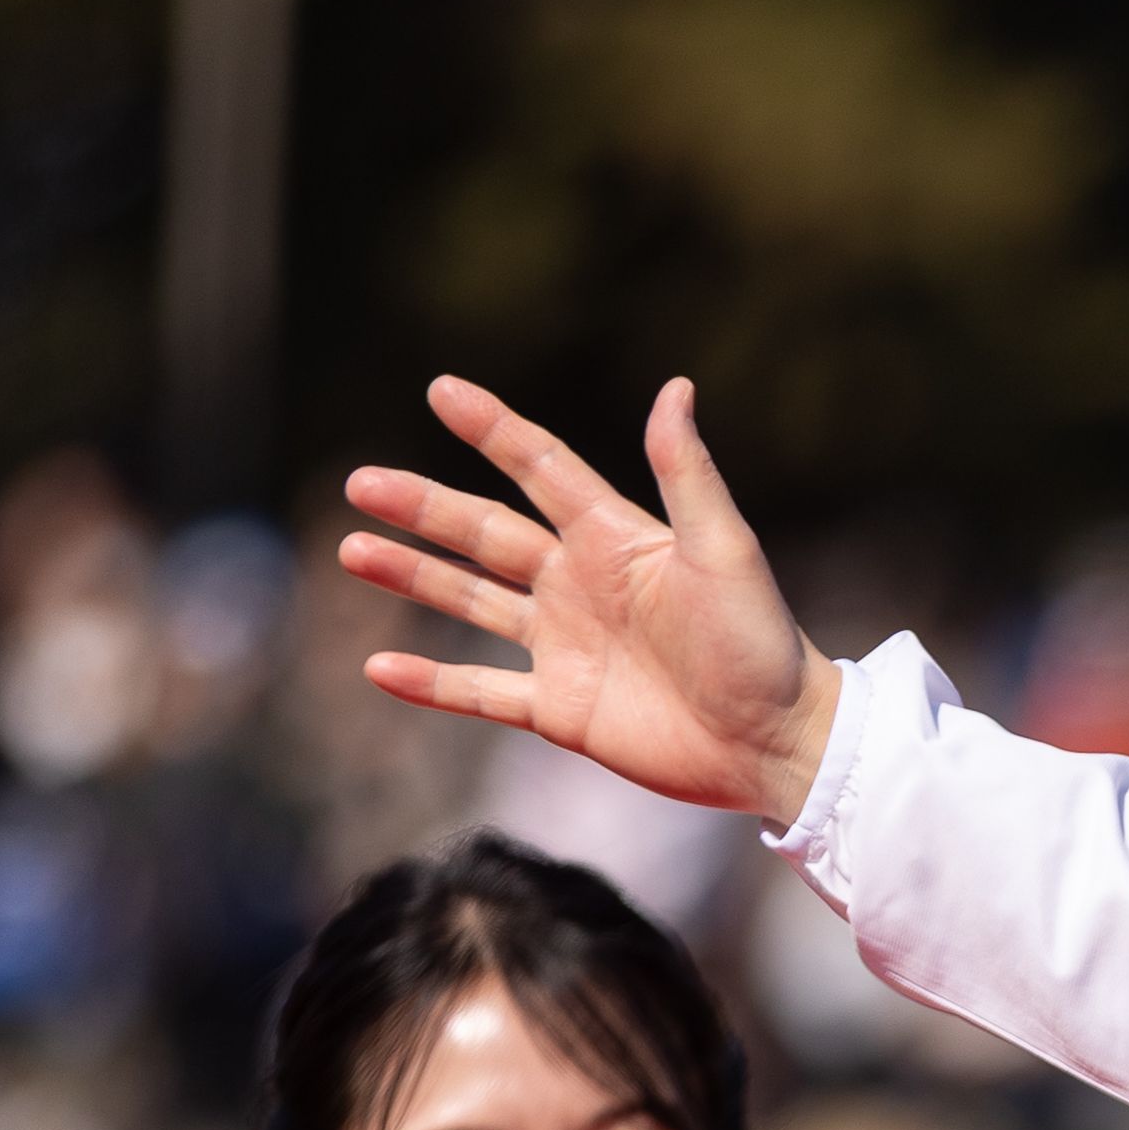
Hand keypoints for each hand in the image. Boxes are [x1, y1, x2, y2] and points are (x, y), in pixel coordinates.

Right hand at [340, 375, 842, 819]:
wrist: (776, 742)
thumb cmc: (761, 641)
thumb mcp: (725, 548)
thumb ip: (687, 472)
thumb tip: (675, 386)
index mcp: (615, 538)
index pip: (541, 469)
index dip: (493, 430)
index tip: (442, 390)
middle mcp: (580, 585)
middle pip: (485, 533)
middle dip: (423, 507)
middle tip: (360, 482)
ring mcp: (565, 646)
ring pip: (470, 601)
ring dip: (413, 576)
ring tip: (352, 550)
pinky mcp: (560, 709)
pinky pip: (481, 692)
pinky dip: (431, 683)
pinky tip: (379, 667)